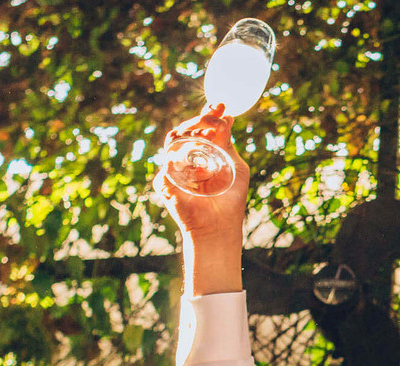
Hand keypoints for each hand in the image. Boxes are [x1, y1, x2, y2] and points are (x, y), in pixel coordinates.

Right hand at [153, 104, 249, 240]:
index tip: (221, 104)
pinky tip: (196, 157)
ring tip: (206, 127)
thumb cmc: (230, 199)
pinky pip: (168, 162)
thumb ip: (228, 144)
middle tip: (215, 109)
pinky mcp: (164, 182)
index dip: (209, 115)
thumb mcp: (235, 167)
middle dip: (200, 117)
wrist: (219, 226)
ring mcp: (173, 168)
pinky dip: (180, 156)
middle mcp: (186, 158)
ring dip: (190, 130)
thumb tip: (228, 117)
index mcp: (203, 153)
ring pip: (174, 140)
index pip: (202, 129)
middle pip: (186, 130)